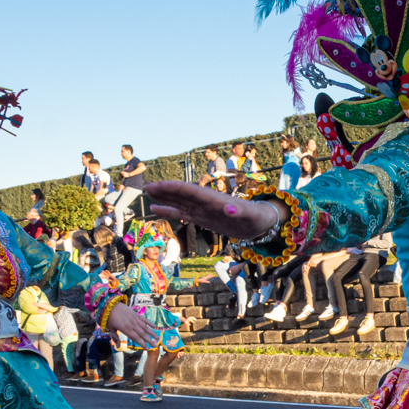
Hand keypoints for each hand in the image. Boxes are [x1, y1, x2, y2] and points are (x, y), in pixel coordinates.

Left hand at [104, 302, 157, 345]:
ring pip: (146, 327)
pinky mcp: (136, 314)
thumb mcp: (111, 329)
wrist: (111, 305)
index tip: (147, 348)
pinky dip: (150, 323)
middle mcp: (133, 325)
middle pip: (143, 334)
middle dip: (149, 340)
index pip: (136, 338)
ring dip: (152, 333)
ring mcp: (136, 319)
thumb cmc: (110, 318)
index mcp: (126, 329)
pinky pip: (145, 319)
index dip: (142, 344)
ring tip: (157, 338)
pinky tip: (155, 327)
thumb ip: (116, 337)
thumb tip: (118, 346)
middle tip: (155, 345)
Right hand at [144, 180, 283, 240]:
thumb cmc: (258, 217)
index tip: (160, 184)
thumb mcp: (251, 216)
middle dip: (166, 190)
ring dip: (164, 197)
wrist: (261, 223)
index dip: (176, 188)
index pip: (192, 192)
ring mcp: (203, 210)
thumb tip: (230, 208)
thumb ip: (239, 212)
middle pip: (183, 194)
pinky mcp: (203, 218)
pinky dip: (169, 210)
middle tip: (147, 186)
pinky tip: (156, 208)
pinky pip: (182, 213)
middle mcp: (206, 202)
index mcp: (215, 199)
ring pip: (180, 202)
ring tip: (148, 193)